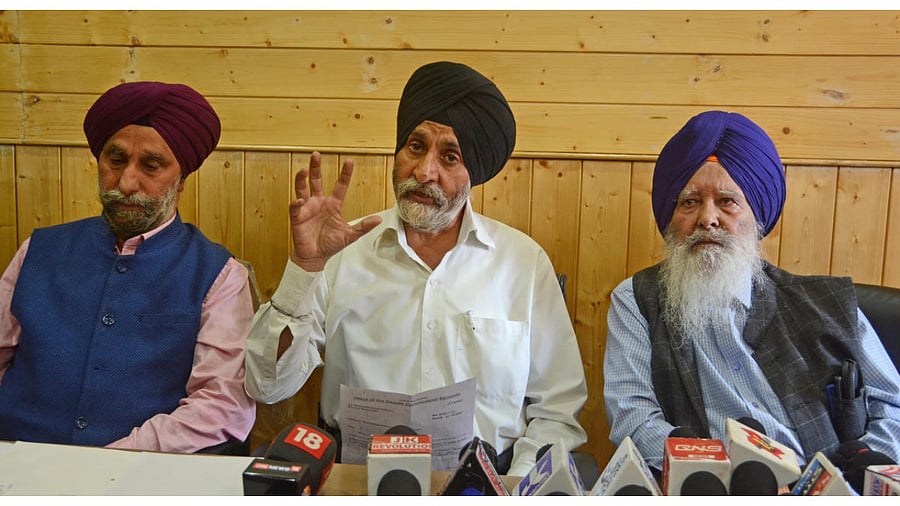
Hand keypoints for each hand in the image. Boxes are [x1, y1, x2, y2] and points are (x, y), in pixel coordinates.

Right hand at [288, 151, 381, 270]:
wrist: (315, 257)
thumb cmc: (330, 244)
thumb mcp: (350, 235)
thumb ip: (363, 226)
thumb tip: (378, 219)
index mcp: (332, 205)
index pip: (340, 186)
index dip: (344, 174)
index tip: (349, 162)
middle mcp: (319, 203)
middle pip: (316, 180)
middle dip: (315, 167)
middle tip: (316, 154)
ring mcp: (307, 208)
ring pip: (302, 188)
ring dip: (302, 179)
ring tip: (303, 170)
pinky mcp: (298, 217)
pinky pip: (295, 207)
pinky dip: (296, 203)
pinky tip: (299, 200)